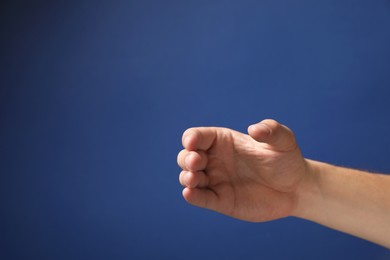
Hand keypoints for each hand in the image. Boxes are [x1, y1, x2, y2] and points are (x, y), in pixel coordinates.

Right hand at [177, 119, 308, 221]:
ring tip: (194, 178)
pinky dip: (192, 196)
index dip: (191, 138)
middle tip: (197, 162)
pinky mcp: (220, 200)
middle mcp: (214, 160)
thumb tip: (254, 129)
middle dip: (186, 158)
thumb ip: (271, 130)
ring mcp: (215, 180)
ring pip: (189, 177)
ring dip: (186, 177)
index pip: (197, 136)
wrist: (295, 188)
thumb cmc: (286, 159)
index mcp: (223, 141)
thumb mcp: (283, 140)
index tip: (192, 142)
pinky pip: (201, 198)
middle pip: (187, 156)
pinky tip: (190, 194)